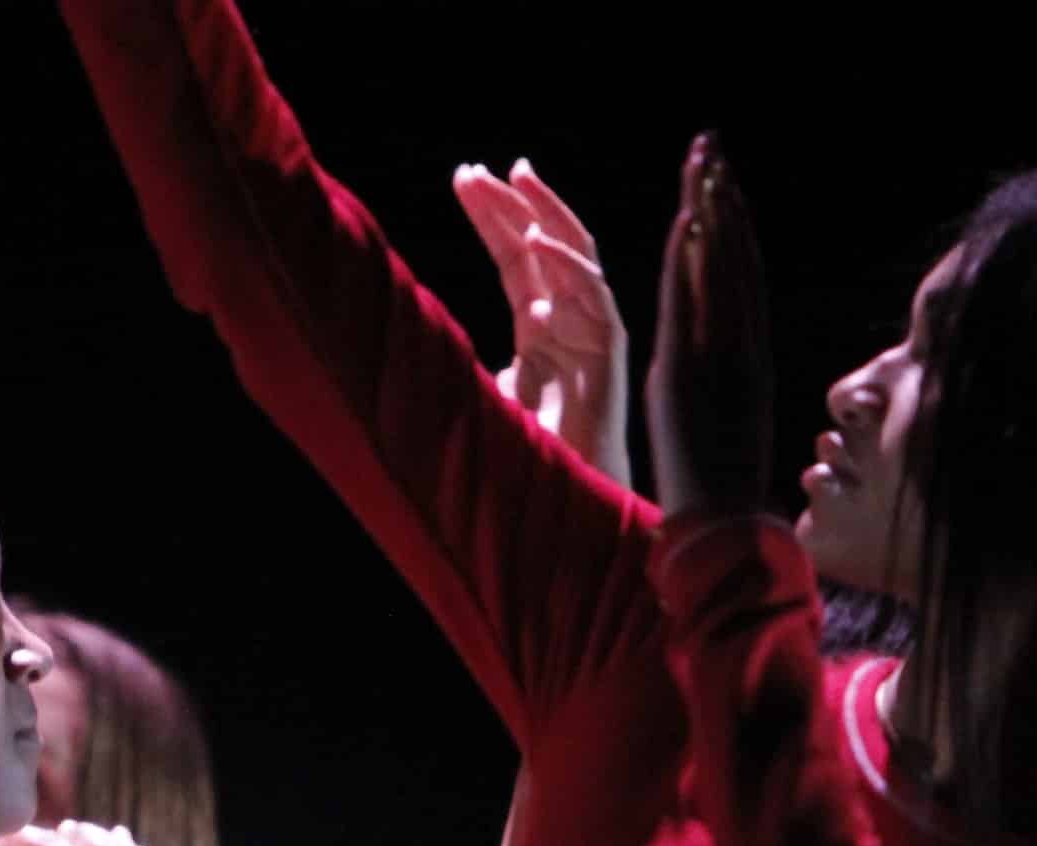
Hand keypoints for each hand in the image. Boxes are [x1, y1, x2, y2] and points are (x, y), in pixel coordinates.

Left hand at [453, 158, 632, 488]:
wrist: (571, 485)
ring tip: (517, 182)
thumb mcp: (487, 389)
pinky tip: (539, 243)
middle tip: (476, 169)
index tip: (463, 176)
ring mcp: (592, 326)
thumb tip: (426, 335)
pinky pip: (595, 296)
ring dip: (547, 214)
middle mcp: (567, 314)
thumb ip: (466, 355)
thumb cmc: (533, 444)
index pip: (514, 253)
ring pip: (576, 253)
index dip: (491, 215)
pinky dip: (568, 269)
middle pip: (542, 241)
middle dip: (512, 201)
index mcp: (537, 320)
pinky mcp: (610, 348)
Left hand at [641, 133, 772, 519]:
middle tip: (708, 143)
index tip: (721, 180)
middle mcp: (734, 349)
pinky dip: (696, 262)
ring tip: (701, 161)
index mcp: (741, 358)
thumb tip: (714, 360)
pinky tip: (689, 219)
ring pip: (717, 273)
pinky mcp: (693, 374)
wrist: (721, 529)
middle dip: (720, 200)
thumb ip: (718, 382)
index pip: (735, 277)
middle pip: (729, 260)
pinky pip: (695, 306)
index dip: (728, 227)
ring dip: (709, 214)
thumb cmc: (719, 491)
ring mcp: (716, 359)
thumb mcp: (720, 422)